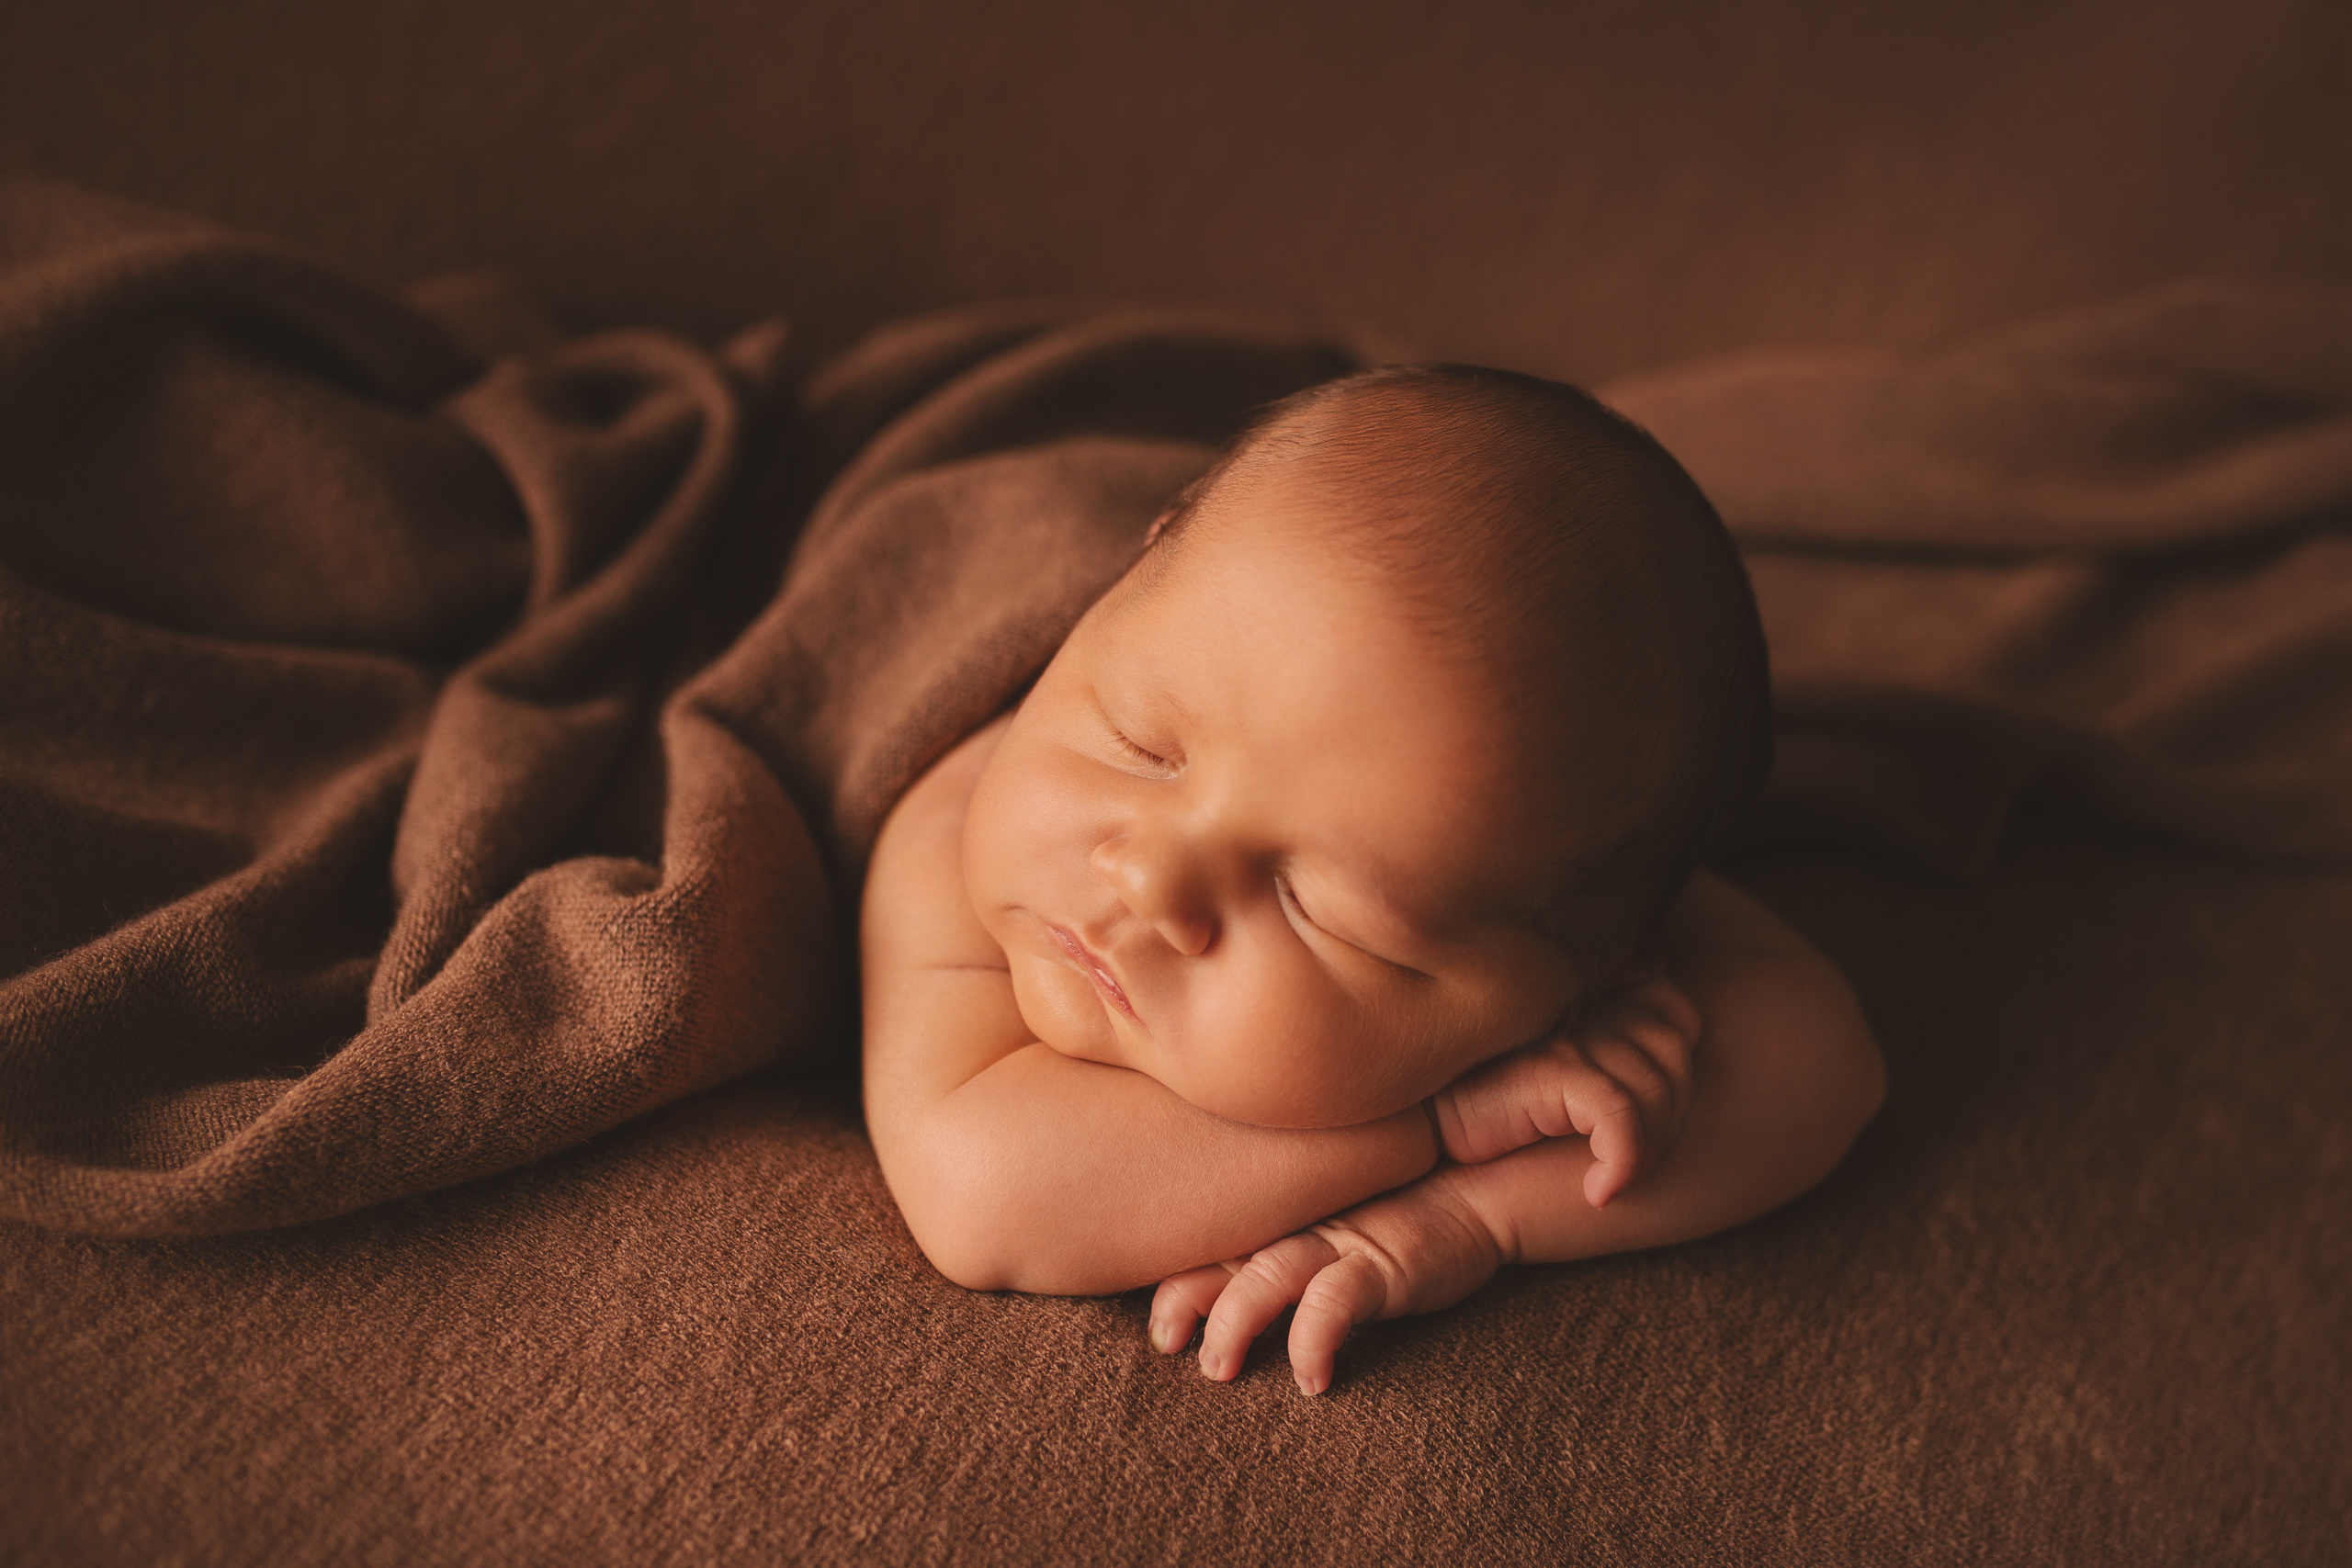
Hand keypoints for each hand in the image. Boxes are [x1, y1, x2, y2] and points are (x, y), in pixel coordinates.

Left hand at [1148, 1172, 1503, 1395]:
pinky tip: (1310, 1380)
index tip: (1158, 1328)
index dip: (1176, 1281)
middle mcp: (1300, 1224)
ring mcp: (1340, 1240)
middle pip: (1225, 1254)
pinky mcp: (1383, 1262)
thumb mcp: (1332, 1242)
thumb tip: (1231, 1315)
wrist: (1478, 1193)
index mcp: (1283, 1222)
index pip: (1214, 1245)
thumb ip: (1287, 1262)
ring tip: (1219, 1370)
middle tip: (1167, 1343)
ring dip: (1234, 1322)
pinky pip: (1336, 1301)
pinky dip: (1313, 1340)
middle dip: (1185, 1297)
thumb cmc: (1399, 1225)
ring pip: (1267, 1273)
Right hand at [1428, 973, 1699, 1207]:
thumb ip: (1609, 1058)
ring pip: (1656, 1092)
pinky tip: (1599, 1193)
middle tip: (1625, 1162)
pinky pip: (1622, 1119)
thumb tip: (1676, 1055)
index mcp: (1589, 995)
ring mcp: (1568, 1035)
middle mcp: (1582, 1004)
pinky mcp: (1552, 1070)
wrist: (1418, 1130)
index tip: (1646, 1123)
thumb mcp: (1559, 1079)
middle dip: (1668, 1121)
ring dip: (1646, 1151)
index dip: (1678, 1075)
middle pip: (1675, 1056)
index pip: (1678, 1016)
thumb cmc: (1491, 1112)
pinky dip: (1623, 1165)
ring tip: (1610, 1179)